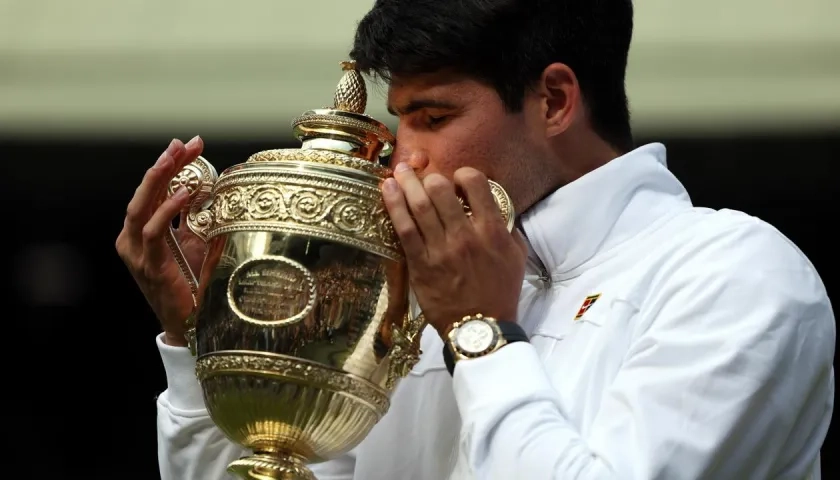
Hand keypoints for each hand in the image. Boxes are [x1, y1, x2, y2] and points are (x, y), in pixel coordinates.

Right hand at [116, 136, 206, 345]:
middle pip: (144, 194)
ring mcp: (137, 254)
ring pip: (141, 207)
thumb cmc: (190, 284)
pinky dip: (167, 211)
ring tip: (177, 158)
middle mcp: (133, 240)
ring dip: (159, 180)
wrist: (189, 324)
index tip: (189, 145)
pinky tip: (184, 193)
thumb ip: (192, 217)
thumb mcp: (194, 243)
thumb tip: (207, 186)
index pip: (152, 191)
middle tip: (181, 144)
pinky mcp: (150, 267)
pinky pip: (154, 233)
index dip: (168, 166)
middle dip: (163, 165)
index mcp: (142, 232)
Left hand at [381, 164, 527, 337]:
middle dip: (430, 176)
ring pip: (420, 206)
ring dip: (407, 183)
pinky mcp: (420, 265)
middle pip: (441, 190)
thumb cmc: (500, 293)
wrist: (480, 328)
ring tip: (399, 171)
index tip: (458, 180)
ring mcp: (441, 250)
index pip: (476, 184)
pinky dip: (394, 206)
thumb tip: (493, 206)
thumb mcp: (516, 257)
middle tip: (423, 176)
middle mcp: (465, 235)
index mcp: (492, 230)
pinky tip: (388, 190)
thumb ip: (505, 228)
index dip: (464, 174)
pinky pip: (404, 229)